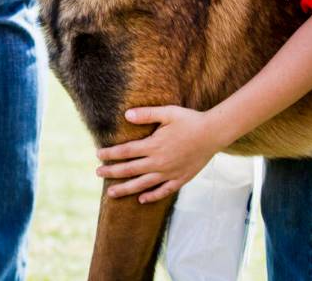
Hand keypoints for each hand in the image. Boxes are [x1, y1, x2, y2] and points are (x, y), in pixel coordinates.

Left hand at [96, 105, 222, 203]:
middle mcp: (158, 162)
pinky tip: (142, 199)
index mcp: (153, 145)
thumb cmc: (190, 120)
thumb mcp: (168, 113)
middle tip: (98, 173)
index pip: (125, 152)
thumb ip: (147, 114)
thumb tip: (126, 115)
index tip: (98, 155)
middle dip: (111, 172)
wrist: (213, 133)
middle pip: (129, 170)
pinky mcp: (180, 178)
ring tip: (111, 193)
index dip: (110, 154)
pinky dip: (151, 196)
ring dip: (125, 189)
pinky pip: (163, 191)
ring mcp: (169, 173)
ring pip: (142, 184)